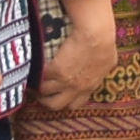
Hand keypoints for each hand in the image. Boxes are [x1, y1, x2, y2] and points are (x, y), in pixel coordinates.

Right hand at [34, 0, 117, 116]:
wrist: (96, 35)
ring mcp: (65, 81)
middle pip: (56, 104)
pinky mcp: (55, 71)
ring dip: (38, 87)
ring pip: (44, 92)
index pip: (75, 103)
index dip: (66, 101)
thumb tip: (101, 67)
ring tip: (33, 80)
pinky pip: (40, 77)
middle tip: (41, 94)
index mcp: (90, 86)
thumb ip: (101, 69)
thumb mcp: (108, 61)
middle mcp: (76, 88)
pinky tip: (32, 69)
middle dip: (47, 101)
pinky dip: (35, 74)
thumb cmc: (106, 43)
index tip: (60, 95)